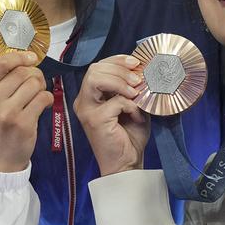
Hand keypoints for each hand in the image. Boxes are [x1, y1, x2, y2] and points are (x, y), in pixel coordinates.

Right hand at [0, 51, 53, 171]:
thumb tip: (25, 61)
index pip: (0, 63)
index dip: (19, 56)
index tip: (30, 58)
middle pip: (22, 72)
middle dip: (34, 74)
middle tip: (36, 83)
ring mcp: (8, 113)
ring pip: (34, 84)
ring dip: (41, 86)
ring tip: (38, 95)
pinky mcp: (24, 124)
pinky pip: (43, 98)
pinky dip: (47, 99)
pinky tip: (44, 104)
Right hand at [73, 55, 150, 175]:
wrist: (127, 163)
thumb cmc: (128, 136)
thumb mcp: (132, 105)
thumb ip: (131, 88)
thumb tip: (141, 71)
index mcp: (90, 96)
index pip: (98, 67)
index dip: (116, 60)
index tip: (136, 63)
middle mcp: (83, 102)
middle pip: (94, 69)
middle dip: (119, 69)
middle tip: (138, 80)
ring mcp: (87, 111)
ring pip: (96, 79)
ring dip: (120, 81)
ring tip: (136, 93)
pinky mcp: (95, 120)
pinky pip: (115, 101)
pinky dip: (131, 105)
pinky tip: (137, 116)